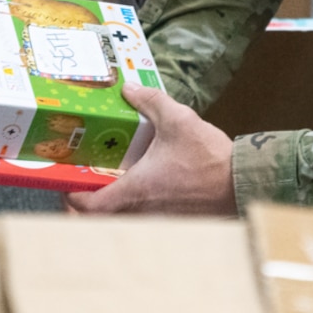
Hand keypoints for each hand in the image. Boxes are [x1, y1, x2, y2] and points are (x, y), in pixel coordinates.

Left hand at [64, 83, 237, 214]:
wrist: (243, 182)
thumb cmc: (209, 158)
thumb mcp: (177, 119)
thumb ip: (150, 102)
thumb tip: (129, 88)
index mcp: (135, 190)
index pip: (89, 207)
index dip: (72, 199)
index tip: (69, 186)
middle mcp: (142, 212)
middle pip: (101, 222)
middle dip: (86, 210)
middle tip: (83, 190)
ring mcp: (159, 222)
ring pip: (123, 224)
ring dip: (112, 212)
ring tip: (109, 189)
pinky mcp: (176, 223)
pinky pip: (145, 223)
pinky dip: (135, 213)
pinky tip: (144, 193)